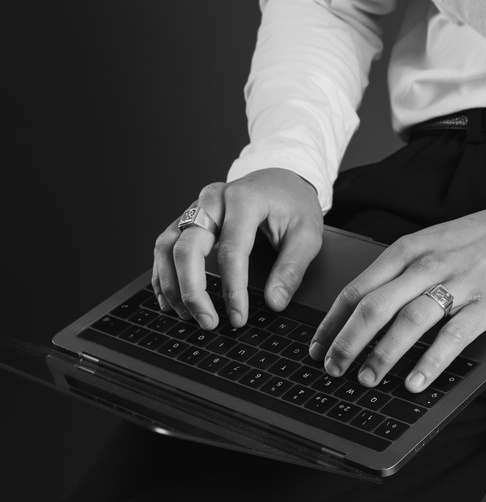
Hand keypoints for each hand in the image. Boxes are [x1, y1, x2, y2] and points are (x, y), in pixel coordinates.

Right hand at [152, 169, 322, 328]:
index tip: (238, 318)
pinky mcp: (188, 218)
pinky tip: (169, 299)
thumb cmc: (294, 204)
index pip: (231, 250)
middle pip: (188, 247)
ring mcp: (196, 207)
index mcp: (244, 199)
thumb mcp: (307, 234)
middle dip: (193, 290)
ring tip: (187, 315)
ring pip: (168, 246)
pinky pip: (165, 246)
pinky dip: (162, 274)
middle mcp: (213, 200)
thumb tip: (274, 302)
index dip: (232, 289)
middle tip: (207, 321)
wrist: (282, 179)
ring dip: (172, 284)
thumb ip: (291, 269)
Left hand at [308, 205, 485, 392]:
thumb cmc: (471, 242)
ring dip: (382, 354)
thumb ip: (396, 273)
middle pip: (374, 308)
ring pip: (408, 322)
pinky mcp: (485, 304)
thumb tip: (360, 311)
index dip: (332, 323)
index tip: (318, 348)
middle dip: (348, 342)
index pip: (357, 290)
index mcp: (405, 251)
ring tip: (367, 378)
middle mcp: (425, 266)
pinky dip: (430, 361)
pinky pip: (452, 337)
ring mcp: (457, 284)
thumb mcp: (426, 245)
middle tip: (334, 369)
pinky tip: (414, 381)